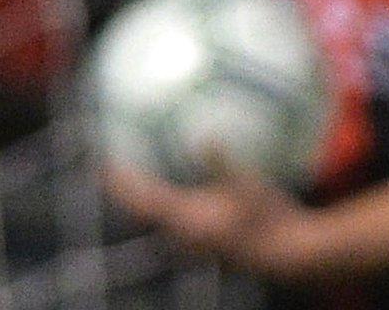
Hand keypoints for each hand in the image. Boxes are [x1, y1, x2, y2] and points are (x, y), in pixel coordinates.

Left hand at [105, 163, 322, 282]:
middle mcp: (182, 231)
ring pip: (162, 216)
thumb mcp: (247, 186)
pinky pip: (179, 218)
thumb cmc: (265, 218)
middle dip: (130, 189)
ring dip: (151, 197)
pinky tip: (188, 190)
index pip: (140, 199)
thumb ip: (222, 163)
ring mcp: (195, 238)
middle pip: (144, 209)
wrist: (283, 252)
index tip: (104, 163)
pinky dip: (172, 201)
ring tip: (148, 175)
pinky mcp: (209, 239)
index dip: (120, 182)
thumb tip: (207, 136)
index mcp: (184, 218)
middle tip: (120, 166)